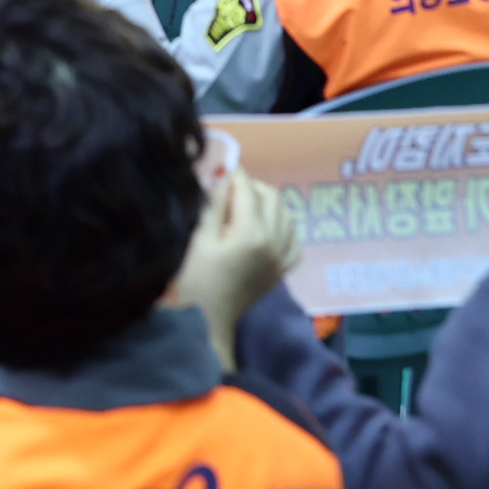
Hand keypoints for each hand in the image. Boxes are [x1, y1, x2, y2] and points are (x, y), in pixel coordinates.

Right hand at [168, 171, 302, 366]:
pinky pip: (294, 242)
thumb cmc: (193, 279)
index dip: (233, 173)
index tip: (221, 166)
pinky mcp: (281, 272)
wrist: (205, 322)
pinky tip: (267, 230)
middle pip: (272, 198)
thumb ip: (214, 205)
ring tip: (246, 206)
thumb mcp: (198, 237)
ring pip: (288, 217)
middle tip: (229, 188)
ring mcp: (281, 259)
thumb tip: (224, 176)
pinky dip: (284, 229)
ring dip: (270, 204)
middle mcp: (274, 243)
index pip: (247, 188)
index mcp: (251, 232)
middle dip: (252, 186)